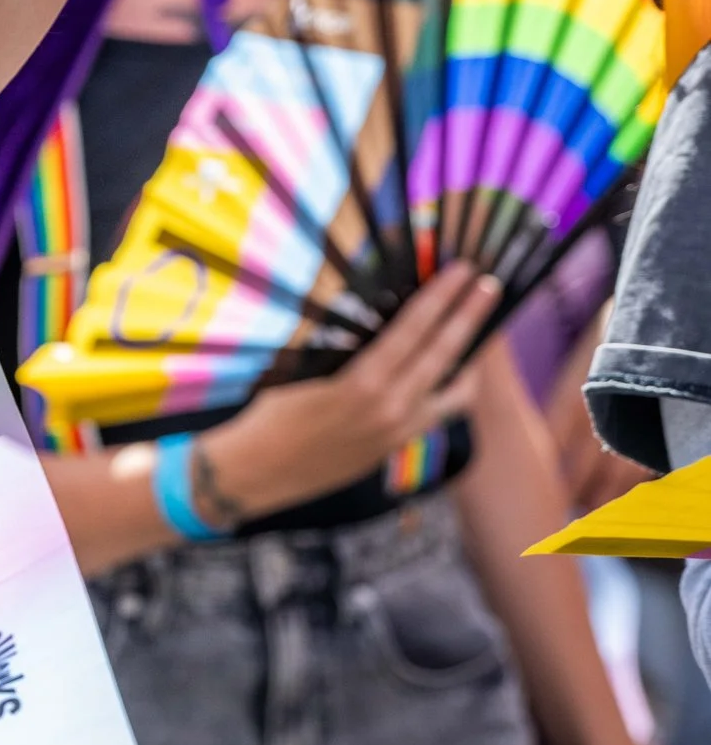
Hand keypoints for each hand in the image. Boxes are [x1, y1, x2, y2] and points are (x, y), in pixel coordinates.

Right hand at [203, 263, 500, 518]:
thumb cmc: (266, 414)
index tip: (463, 271)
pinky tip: (443, 373)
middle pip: (444, 354)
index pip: (414, 330)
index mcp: (363, 384)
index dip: (442, 297)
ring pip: (455, 392)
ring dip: (470, 358)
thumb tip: (377, 317)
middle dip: (470, 316)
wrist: (254, 473)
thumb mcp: (299, 371)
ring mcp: (398, 433)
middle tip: (490, 286)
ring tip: (477, 334)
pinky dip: (447, 388)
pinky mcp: (394, 448)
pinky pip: (437, 413)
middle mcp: (391, 409)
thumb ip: (343, 348)